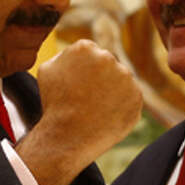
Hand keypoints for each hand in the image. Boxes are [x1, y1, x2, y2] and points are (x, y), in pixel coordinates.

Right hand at [19, 39, 142, 184]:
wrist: (67, 136)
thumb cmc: (54, 103)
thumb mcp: (47, 70)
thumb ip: (64, 54)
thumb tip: (78, 51)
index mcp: (85, 48)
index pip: (90, 53)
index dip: (83, 71)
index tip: (77, 85)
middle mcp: (108, 57)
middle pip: (108, 65)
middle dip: (100, 79)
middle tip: (86, 99)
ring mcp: (125, 78)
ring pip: (121, 81)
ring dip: (112, 92)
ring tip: (95, 109)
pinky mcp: (137, 97)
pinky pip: (130, 99)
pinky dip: (121, 107)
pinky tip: (106, 116)